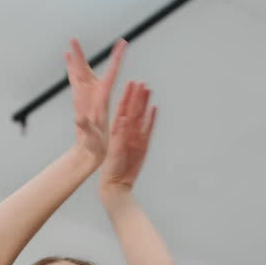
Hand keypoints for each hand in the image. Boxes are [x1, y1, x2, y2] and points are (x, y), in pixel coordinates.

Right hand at [67, 37, 126, 160]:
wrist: (93, 149)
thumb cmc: (96, 144)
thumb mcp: (92, 136)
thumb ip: (86, 126)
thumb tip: (78, 119)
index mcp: (102, 98)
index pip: (111, 73)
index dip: (117, 58)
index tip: (123, 43)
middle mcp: (95, 93)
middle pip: (87, 69)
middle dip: (81, 54)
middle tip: (74, 37)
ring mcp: (87, 95)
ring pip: (80, 72)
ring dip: (76, 58)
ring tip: (71, 43)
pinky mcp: (80, 99)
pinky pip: (75, 79)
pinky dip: (71, 68)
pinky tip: (68, 58)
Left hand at [100, 80, 156, 194]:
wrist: (117, 182)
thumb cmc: (111, 168)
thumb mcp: (115, 150)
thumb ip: (120, 134)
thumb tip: (123, 118)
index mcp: (117, 130)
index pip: (123, 108)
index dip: (127, 95)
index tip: (131, 83)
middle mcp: (126, 130)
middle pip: (134, 109)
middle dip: (138, 96)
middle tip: (142, 82)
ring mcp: (136, 136)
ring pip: (142, 116)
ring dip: (145, 103)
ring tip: (148, 90)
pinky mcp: (143, 144)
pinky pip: (149, 128)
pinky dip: (151, 118)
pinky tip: (154, 108)